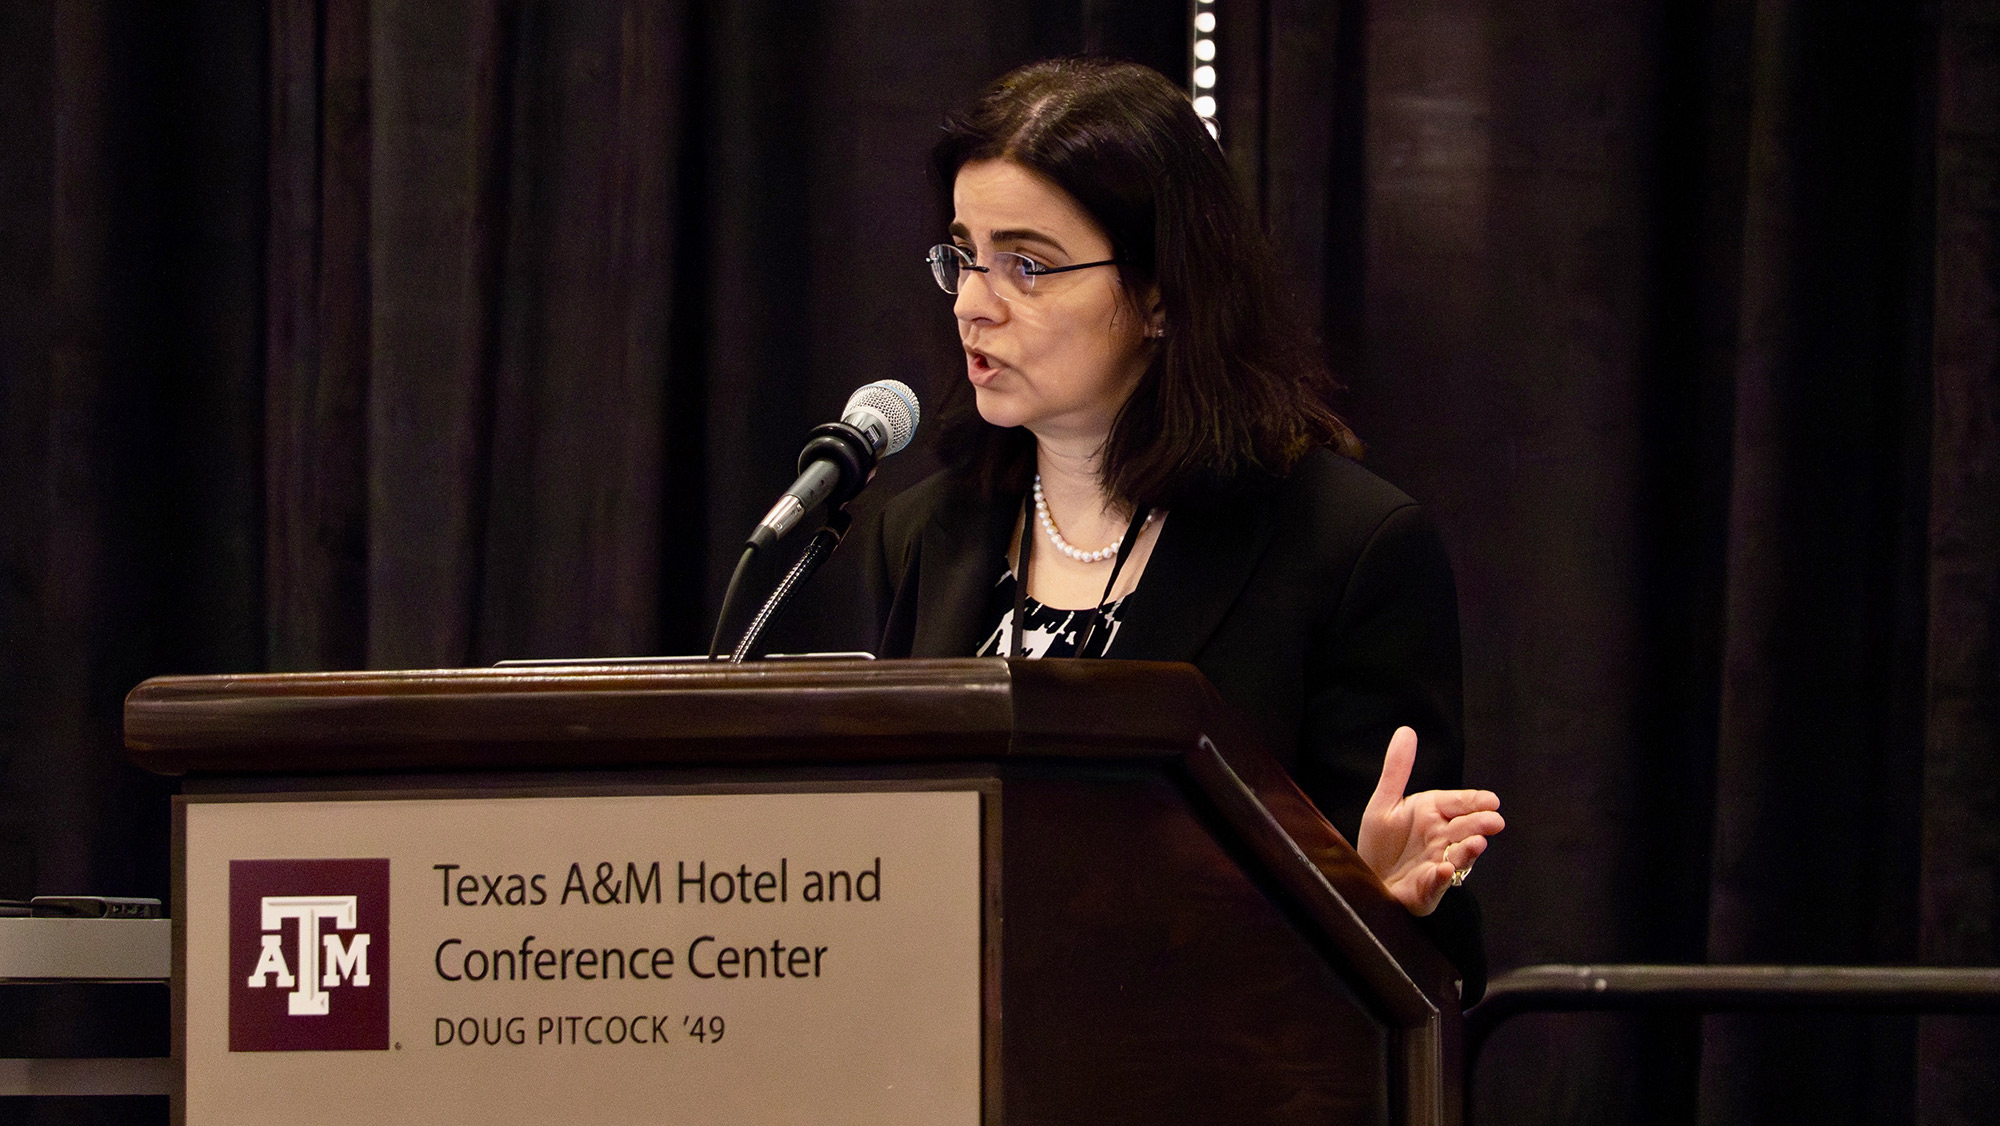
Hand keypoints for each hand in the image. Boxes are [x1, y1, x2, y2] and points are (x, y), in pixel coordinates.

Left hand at [1355, 726, 1504, 915]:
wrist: (1366, 878)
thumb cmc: (1381, 842)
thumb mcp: (1384, 803)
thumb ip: (1397, 769)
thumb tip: (1406, 730)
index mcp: (1433, 814)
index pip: (1458, 804)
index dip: (1474, 802)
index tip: (1491, 800)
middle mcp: (1440, 839)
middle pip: (1464, 829)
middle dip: (1479, 825)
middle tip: (1495, 821)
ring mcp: (1437, 864)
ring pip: (1457, 857)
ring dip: (1467, 851)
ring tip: (1476, 844)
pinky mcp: (1426, 890)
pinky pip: (1435, 884)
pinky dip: (1439, 878)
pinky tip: (1443, 869)